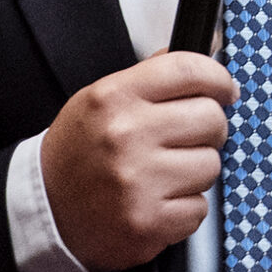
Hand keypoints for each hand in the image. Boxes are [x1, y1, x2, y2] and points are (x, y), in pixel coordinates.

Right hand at [40, 50, 238, 271]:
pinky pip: (200, 208)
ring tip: (163, 174)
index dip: (218, 79)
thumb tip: (209, 48)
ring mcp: (137, 181)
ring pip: (211, 165)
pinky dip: (185, 208)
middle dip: (208, 129)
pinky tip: (157, 202)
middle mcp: (125, 135)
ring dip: (196, 171)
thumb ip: (154, 74)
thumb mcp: (103, 99)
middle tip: (187, 139)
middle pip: (211, 118)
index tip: (225, 90)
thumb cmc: (81, 153)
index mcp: (113, 97)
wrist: (47, 212)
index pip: (188, 70)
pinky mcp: (148, 222)